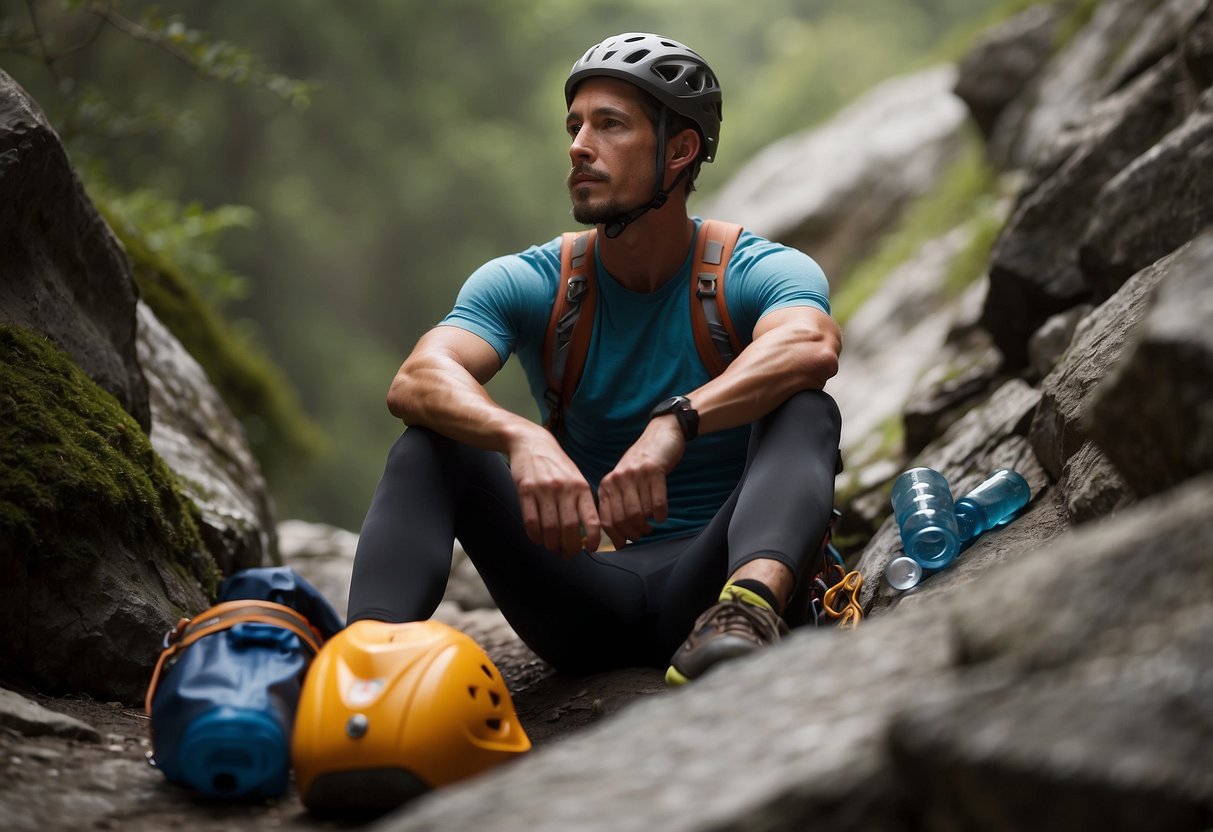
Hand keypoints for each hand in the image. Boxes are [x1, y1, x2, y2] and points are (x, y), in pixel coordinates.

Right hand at [507, 426, 600, 556]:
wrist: (531, 443)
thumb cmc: (556, 466)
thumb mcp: (576, 479)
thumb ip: (582, 502)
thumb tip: (586, 533)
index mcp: (581, 487)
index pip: (592, 519)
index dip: (593, 539)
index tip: (590, 549)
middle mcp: (565, 489)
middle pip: (569, 529)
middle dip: (569, 548)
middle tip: (567, 553)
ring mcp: (544, 489)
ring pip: (549, 528)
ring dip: (551, 544)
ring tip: (552, 547)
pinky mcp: (525, 490)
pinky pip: (530, 521)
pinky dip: (535, 536)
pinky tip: (538, 538)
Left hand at [597, 416, 684, 548]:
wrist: (660, 435)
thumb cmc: (641, 465)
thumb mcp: (622, 481)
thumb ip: (617, 504)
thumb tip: (618, 540)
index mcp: (607, 484)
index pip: (606, 520)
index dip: (617, 536)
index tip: (625, 543)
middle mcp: (617, 479)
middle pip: (623, 519)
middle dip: (634, 532)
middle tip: (642, 533)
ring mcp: (635, 474)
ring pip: (640, 512)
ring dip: (647, 524)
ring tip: (651, 524)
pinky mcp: (653, 470)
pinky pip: (657, 502)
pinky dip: (660, 514)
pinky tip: (662, 516)